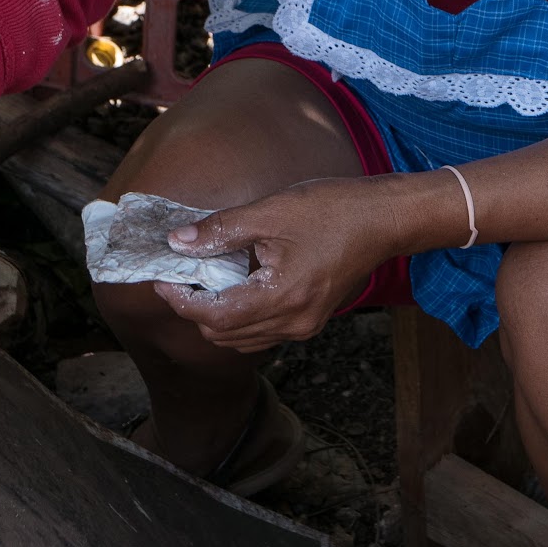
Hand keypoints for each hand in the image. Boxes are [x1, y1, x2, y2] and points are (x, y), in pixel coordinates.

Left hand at [152, 175, 402, 353]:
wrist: (385, 218)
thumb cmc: (333, 209)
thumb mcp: (272, 212)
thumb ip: (222, 230)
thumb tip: (179, 242)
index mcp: (281, 299)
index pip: (214, 317)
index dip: (181, 301)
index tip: (162, 278)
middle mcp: (293, 323)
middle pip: (225, 334)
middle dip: (195, 309)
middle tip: (180, 276)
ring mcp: (305, 325)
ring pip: (243, 337)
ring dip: (217, 315)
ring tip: (204, 279)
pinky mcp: (312, 318)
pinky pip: (264, 330)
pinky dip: (241, 314)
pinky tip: (237, 282)